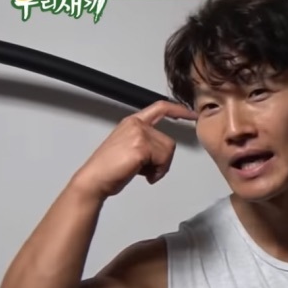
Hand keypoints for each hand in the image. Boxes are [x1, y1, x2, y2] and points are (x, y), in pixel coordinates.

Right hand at [71, 100, 195, 199]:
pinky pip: (163, 160)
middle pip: (169, 141)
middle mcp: (136, 124)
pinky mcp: (141, 147)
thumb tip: (163, 151)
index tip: (193, 114)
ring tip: (144, 173)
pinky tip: (145, 177)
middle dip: (164, 160)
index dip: (179, 110)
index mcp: (133, 122)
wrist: (94, 179)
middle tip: (149, 171)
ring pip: (168, 151)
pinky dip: (157, 172)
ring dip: (160, 167)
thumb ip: (145, 142)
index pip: (160, 108)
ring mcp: (139, 134)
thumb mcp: (129, 147)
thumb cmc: (110, 169)